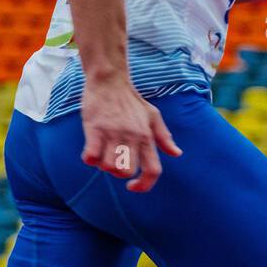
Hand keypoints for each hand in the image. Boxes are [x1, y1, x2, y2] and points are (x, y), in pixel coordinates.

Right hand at [79, 78, 181, 192]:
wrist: (110, 79)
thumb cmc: (131, 100)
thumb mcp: (153, 116)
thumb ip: (164, 137)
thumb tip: (176, 154)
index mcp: (147, 137)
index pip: (153, 170)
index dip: (144, 185)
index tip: (133, 186)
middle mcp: (132, 136)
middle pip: (126, 172)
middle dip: (118, 173)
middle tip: (114, 161)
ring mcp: (113, 133)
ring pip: (109, 166)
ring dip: (103, 165)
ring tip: (102, 153)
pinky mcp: (95, 129)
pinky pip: (91, 155)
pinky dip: (90, 158)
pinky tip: (91, 150)